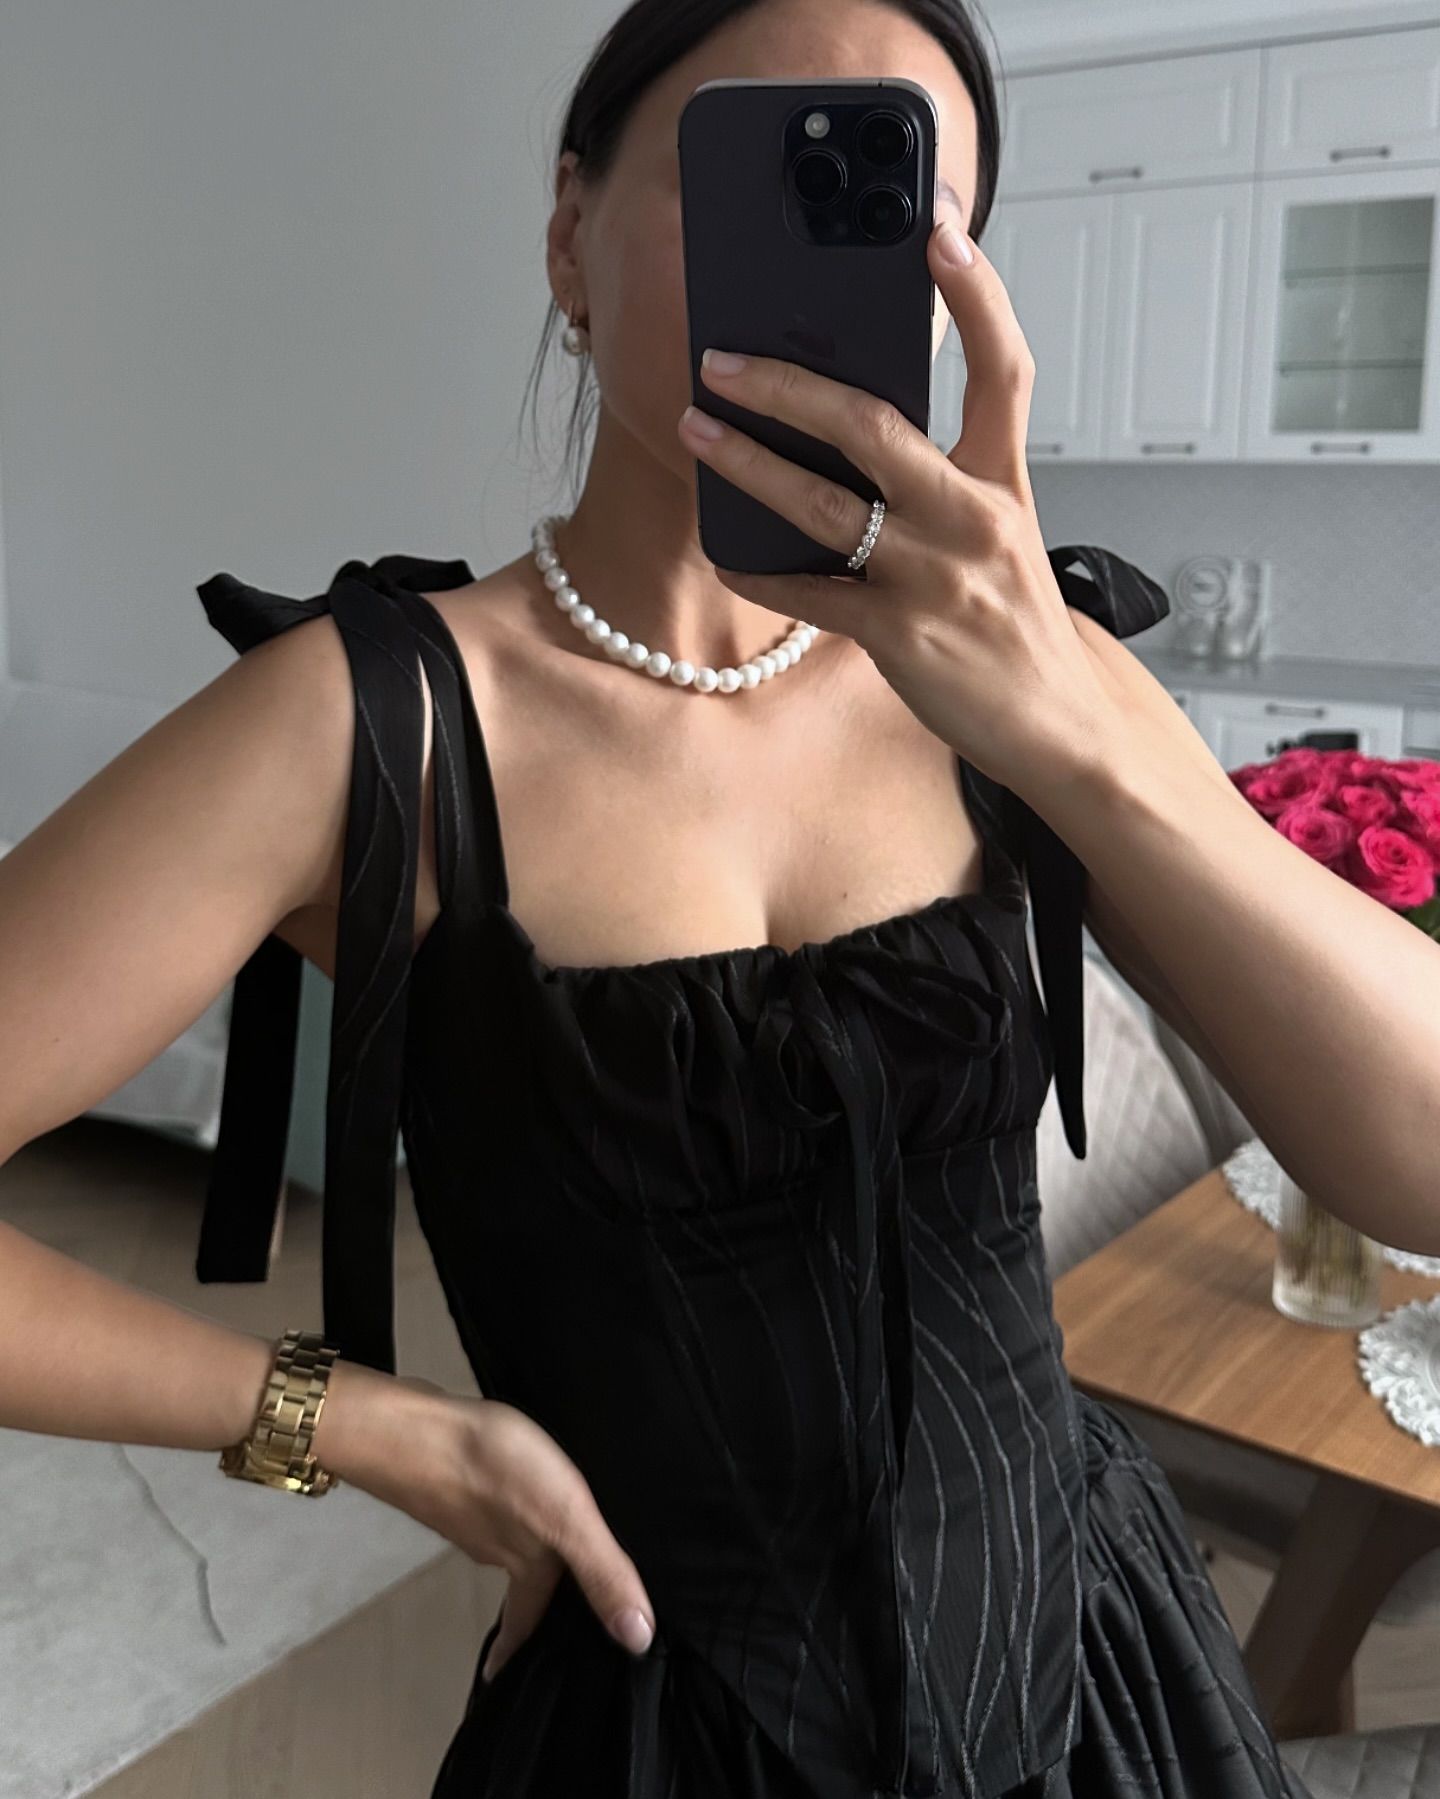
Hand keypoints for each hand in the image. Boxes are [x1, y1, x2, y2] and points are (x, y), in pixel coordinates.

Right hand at [312, 1363, 656, 1681]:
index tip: (502, 1678)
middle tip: (541, 1603)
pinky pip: (484, 1497)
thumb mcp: (566, 1520)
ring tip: (537, 1536)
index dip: (519, 1648)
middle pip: (516, 1579)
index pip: (525, 1620)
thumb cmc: (494, 1472)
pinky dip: (499, 1499)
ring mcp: (468, 1508)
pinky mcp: (455, 1473)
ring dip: (518, 1543)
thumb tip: (638, 1639)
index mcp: (523, 1562)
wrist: (417, 1429)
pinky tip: (508, 1479)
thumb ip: (602, 1572)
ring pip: (500, 1538)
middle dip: (529, 1594)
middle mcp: (493, 1544)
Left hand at [676, 201, 1126, 808]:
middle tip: (722, 360)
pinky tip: (724, 549)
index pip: (1005, 368)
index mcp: (1005, 481)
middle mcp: (974, 518)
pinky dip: (761, 570)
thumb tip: (847, 424)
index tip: (939, 229)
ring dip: (747, 464)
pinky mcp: (901, 636)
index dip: (977, 295)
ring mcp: (936, 578)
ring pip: (824, 505)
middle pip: (873, 426)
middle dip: (786, 386)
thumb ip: (944, 477)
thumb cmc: (1012, 619)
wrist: (1053, 721)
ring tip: (696, 432)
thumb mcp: (1001, 532)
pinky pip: (810, 593)